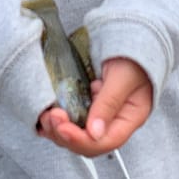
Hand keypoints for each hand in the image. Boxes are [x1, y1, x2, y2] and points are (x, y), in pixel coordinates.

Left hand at [37, 57, 152, 156]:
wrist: (128, 36)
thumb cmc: (132, 55)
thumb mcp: (122, 76)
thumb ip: (109, 103)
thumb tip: (94, 133)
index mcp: (129, 117)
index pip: (106, 141)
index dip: (82, 141)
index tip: (63, 128)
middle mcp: (113, 120)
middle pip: (88, 142)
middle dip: (65, 134)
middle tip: (52, 117)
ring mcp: (98, 114)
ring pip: (75, 134)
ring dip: (57, 129)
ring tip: (46, 115)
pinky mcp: (85, 104)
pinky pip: (69, 119)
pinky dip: (56, 121)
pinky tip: (46, 115)